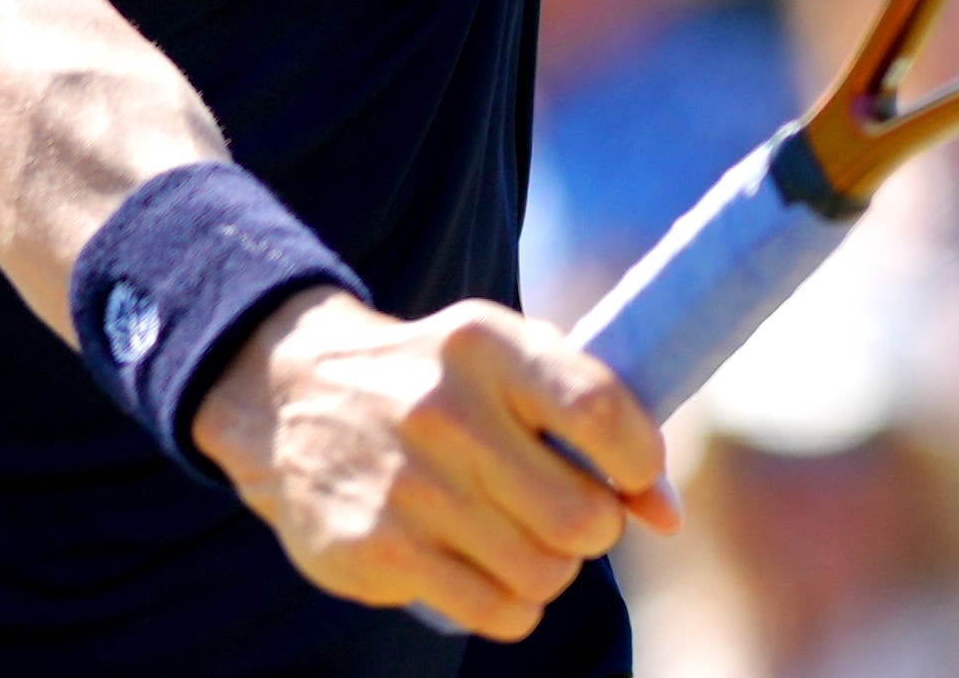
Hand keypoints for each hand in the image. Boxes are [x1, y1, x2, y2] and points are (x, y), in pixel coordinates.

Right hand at [190, 287, 678, 638]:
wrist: (290, 396)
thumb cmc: (434, 382)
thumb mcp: (505, 362)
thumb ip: (591, 420)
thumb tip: (667, 514)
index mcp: (485, 346)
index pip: (601, 414)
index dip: (641, 461)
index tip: (633, 474)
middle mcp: (445, 412)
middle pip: (583, 516)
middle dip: (595, 527)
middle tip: (569, 512)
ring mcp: (408, 486)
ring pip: (545, 572)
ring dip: (551, 567)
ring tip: (520, 536)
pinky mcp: (378, 550)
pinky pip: (496, 611)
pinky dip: (512, 603)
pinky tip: (487, 569)